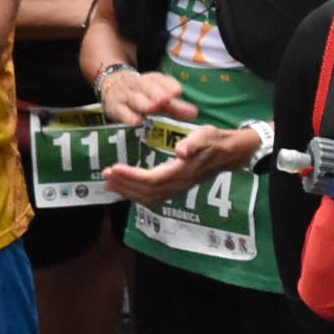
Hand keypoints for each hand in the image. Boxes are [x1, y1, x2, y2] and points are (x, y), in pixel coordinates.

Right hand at [96, 68, 190, 128]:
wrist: (111, 85)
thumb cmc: (142, 94)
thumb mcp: (159, 97)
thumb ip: (176, 107)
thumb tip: (195, 113)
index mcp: (152, 80)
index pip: (160, 80)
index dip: (169, 86)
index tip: (178, 91)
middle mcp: (138, 85)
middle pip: (147, 88)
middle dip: (157, 93)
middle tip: (166, 100)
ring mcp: (125, 96)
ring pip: (134, 98)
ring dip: (144, 103)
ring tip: (153, 108)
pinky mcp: (114, 108)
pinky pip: (121, 112)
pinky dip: (129, 116)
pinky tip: (137, 122)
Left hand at [103, 123, 256, 205]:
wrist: (229, 153)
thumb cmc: (214, 141)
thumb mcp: (205, 136)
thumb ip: (193, 143)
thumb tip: (181, 151)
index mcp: (181, 172)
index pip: (151, 179)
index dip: (131, 176)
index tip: (113, 168)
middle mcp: (177, 185)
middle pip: (146, 192)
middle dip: (124, 185)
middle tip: (105, 175)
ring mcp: (177, 189)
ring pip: (148, 197)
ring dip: (128, 191)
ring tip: (110, 183)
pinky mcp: (176, 188)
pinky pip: (153, 197)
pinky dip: (137, 194)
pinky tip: (126, 188)